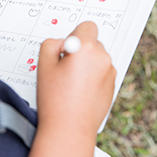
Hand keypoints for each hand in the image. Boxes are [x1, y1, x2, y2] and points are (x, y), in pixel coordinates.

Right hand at [23, 21, 115, 156]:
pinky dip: (92, 76)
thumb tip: (61, 42)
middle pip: (92, 42)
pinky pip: (101, 71)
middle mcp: (102, 58)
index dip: (74, 34)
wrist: (69, 129)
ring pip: (97, 57)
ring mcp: (110, 73)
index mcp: (86, 49)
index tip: (66, 48)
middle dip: (79, 50)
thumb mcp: (44, 64)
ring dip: (86, 63)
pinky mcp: (112, 85)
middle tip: (64, 68)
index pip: (86, 26)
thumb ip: (51, 44)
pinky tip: (79, 90)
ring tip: (70, 83)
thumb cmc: (56, 100)